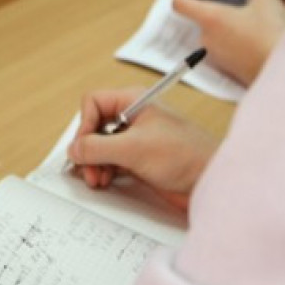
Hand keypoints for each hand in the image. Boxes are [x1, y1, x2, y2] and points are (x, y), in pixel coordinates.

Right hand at [68, 88, 217, 210]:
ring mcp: (136, 140)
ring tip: (97, 179)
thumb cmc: (187, 155)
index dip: (84, 125)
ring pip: (100, 147)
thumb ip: (98, 147)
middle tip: (88, 169)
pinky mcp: (139, 160)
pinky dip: (104, 172)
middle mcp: (133, 118)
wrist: (211, 182)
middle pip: (94, 127)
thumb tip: (74, 149)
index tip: (84, 147)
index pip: (93, 103)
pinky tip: (105, 181)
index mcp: (133, 102)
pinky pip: (111, 162)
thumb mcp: (135, 148)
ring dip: (94, 164)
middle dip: (87, 149)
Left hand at [173, 0, 284, 85]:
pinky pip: (229, 52)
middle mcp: (207, 39)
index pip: (180, 3)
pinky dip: (239, 47)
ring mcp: (216, 57)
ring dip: (232, 32)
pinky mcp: (228, 71)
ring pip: (219, 37)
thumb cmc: (271, 35)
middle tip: (244, 11)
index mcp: (210, 18)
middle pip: (205, 20)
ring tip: (256, 29)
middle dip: (222, 15)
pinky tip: (258, 43)